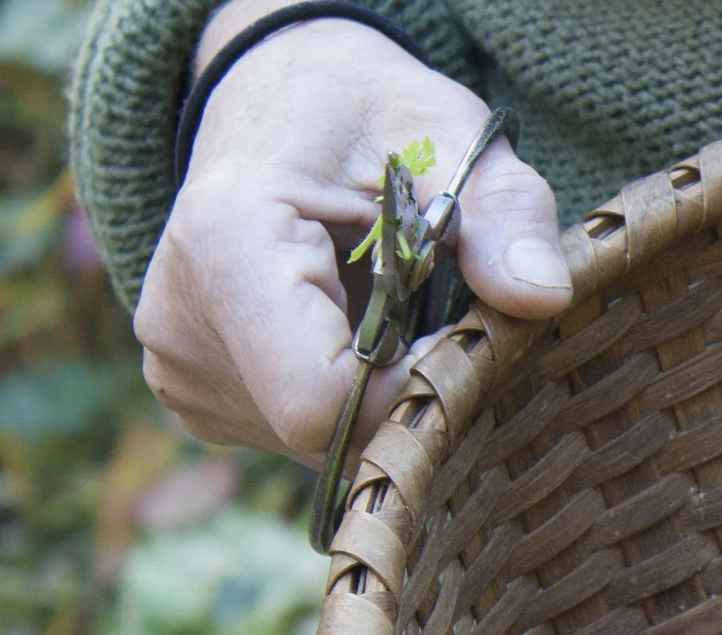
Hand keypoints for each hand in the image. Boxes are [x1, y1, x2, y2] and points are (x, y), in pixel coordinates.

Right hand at [135, 3, 570, 460]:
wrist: (274, 100)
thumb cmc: (366, 113)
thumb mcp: (449, 132)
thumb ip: (505, 213)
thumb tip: (543, 297)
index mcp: (226, 245)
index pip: (324, 399)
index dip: (418, 391)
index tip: (468, 339)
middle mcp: (177, 323)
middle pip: (327, 433)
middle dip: (410, 397)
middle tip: (447, 323)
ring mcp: (178, 369)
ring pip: (319, 446)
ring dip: (384, 399)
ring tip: (396, 313)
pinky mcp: (192, 394)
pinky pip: (296, 436)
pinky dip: (351, 401)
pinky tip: (358, 334)